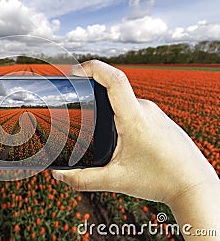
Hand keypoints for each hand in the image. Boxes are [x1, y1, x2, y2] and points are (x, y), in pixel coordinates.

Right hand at [52, 60, 219, 237]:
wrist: (195, 186)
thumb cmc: (160, 181)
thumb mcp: (116, 180)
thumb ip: (83, 179)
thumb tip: (59, 176)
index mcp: (135, 118)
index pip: (114, 79)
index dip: (93, 68)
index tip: (75, 72)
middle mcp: (147, 109)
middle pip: (115, 90)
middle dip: (93, 93)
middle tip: (77, 103)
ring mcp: (156, 113)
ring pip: (125, 102)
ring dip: (109, 109)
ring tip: (96, 127)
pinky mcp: (161, 120)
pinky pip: (136, 110)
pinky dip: (121, 117)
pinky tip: (119, 137)